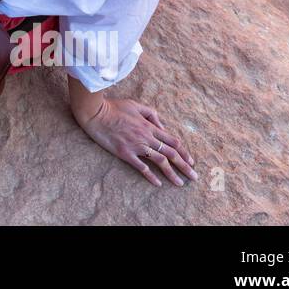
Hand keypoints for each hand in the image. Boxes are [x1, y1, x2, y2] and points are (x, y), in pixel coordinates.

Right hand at [72, 92, 197, 187]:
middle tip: (194, 177)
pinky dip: (151, 176)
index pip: (173, 141)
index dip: (184, 152)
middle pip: (171, 153)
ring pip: (160, 161)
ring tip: (180, 184)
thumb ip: (151, 114)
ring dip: (172, 174)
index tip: (191, 162)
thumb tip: (162, 126)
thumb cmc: (114, 107)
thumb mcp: (135, 105)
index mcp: (149, 126)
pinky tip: (158, 183)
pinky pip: (141, 167)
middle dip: (185, 166)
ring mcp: (136, 145)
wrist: (95, 113)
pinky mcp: (125, 153)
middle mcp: (146, 137)